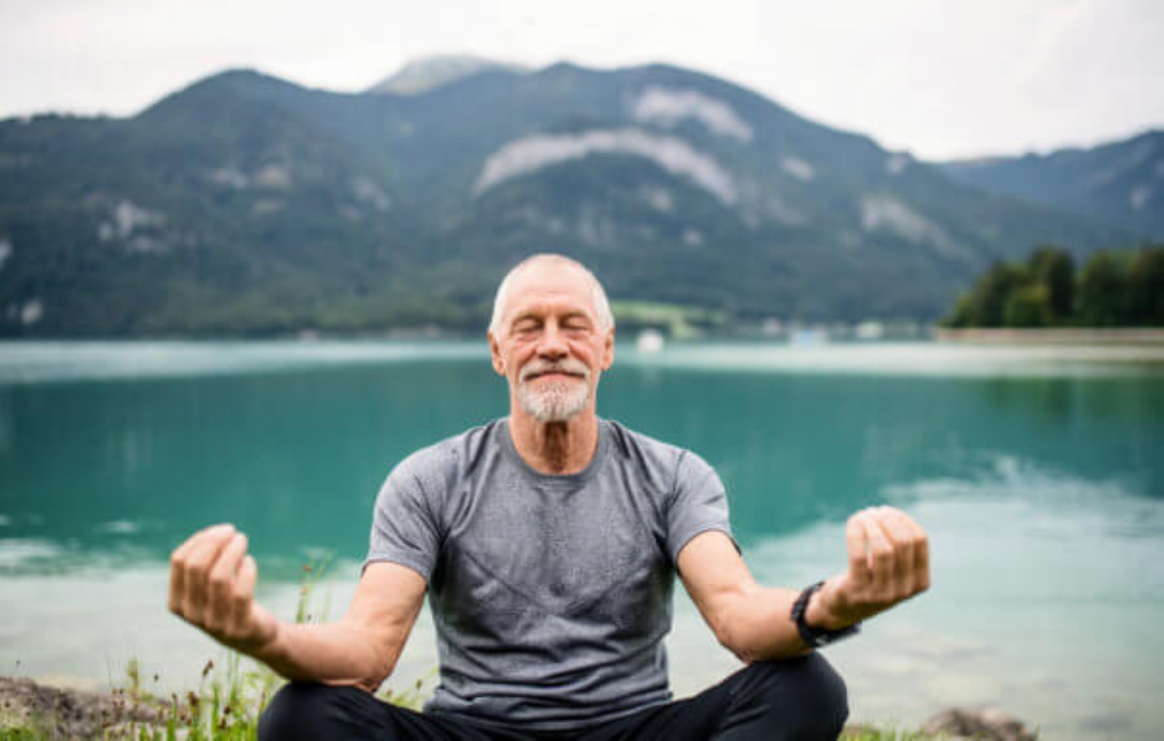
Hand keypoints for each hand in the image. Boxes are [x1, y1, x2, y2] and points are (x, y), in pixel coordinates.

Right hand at [169, 524, 278, 652]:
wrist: (253, 637)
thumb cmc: (229, 602)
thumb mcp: (209, 584)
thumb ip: (205, 562)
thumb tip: (214, 534)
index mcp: (177, 602)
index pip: (179, 561)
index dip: (200, 539)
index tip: (219, 530)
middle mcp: (191, 614)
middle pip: (196, 567)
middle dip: (215, 542)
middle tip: (232, 531)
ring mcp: (214, 623)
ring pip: (218, 578)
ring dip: (232, 552)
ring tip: (242, 539)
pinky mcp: (239, 627)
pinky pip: (240, 594)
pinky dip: (246, 572)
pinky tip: (249, 561)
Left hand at [811, 506, 929, 628]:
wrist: (843, 608)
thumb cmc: (871, 579)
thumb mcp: (893, 567)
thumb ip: (900, 546)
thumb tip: (891, 514)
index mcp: (920, 582)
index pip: (920, 540)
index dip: (904, 519)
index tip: (888, 511)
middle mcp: (904, 591)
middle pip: (903, 542)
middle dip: (888, 520)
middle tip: (873, 511)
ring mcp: (881, 594)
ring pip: (883, 550)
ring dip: (872, 525)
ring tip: (863, 515)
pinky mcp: (858, 592)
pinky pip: (859, 556)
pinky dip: (857, 534)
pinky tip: (854, 522)